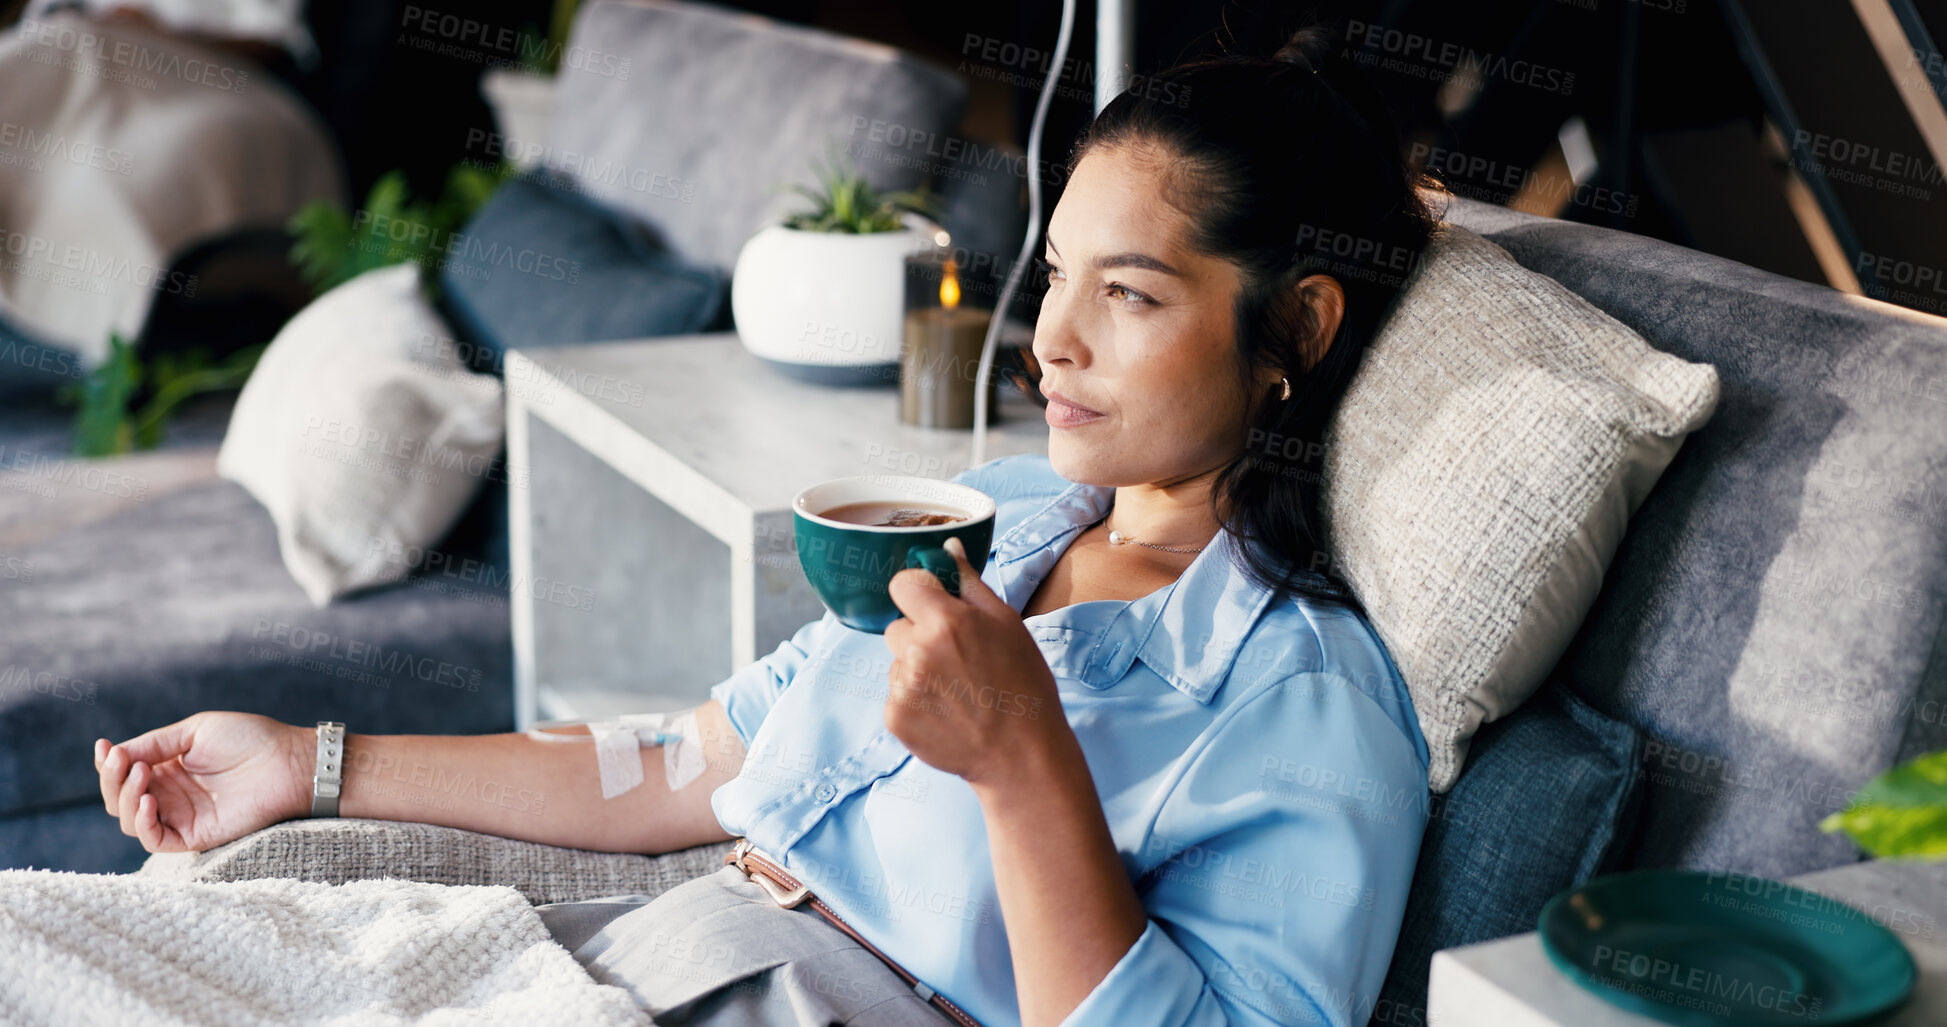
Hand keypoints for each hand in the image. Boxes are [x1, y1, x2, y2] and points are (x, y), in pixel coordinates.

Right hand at [94, 712, 313, 853]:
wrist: (288, 762)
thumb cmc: (250, 739)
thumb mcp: (195, 732)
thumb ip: (155, 743)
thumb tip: (115, 752)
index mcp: (168, 768)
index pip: (124, 774)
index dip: (109, 764)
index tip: (105, 748)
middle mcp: (170, 794)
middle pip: (118, 798)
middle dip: (112, 779)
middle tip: (125, 761)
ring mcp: (181, 816)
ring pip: (130, 819)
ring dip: (124, 797)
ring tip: (142, 774)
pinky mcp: (194, 836)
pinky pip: (155, 839)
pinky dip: (142, 823)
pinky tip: (147, 800)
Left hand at [884, 537, 1067, 787]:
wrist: (1021, 754)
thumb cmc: (1023, 685)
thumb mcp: (1007, 624)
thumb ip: (969, 583)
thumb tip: (948, 545)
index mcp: (946, 621)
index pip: (903, 584)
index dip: (919, 595)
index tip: (935, 609)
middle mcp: (917, 651)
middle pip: (897, 627)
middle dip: (919, 637)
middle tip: (957, 660)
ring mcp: (902, 687)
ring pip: (896, 663)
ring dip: (917, 671)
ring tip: (956, 692)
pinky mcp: (895, 718)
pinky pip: (895, 696)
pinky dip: (915, 703)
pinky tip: (946, 713)